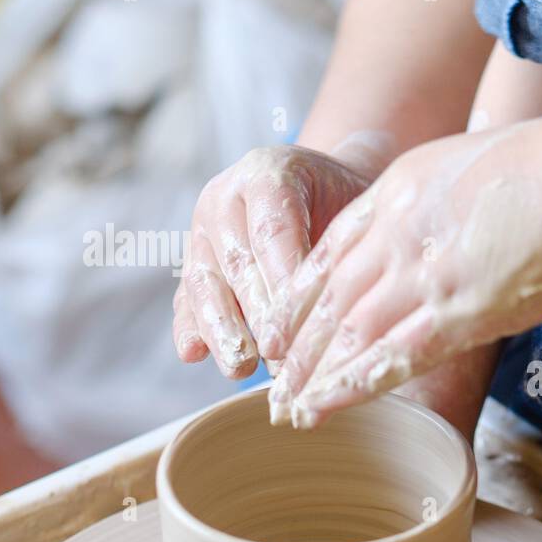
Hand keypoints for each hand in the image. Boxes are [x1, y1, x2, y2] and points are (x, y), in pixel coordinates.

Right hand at [173, 138, 391, 377]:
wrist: (324, 189)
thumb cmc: (346, 203)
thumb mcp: (353, 209)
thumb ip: (340, 245)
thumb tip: (334, 310)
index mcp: (268, 174)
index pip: (273, 232)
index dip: (283, 280)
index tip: (299, 325)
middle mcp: (226, 198)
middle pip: (238, 262)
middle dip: (257, 315)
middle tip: (276, 356)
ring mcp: (203, 230)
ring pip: (205, 282)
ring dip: (221, 329)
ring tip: (238, 367)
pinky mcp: (195, 262)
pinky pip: (188, 296)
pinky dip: (190, 326)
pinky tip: (192, 354)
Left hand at [261, 116, 541, 427]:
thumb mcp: (485, 162)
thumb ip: (454, 200)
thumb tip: (460, 232)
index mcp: (402, 185)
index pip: (334, 248)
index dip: (305, 292)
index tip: (288, 323)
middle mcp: (399, 228)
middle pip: (329, 294)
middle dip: (298, 342)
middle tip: (275, 379)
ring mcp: (427, 270)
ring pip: (348, 330)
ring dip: (312, 373)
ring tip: (286, 408)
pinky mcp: (461, 310)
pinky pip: (390, 355)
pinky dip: (350, 386)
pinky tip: (322, 408)